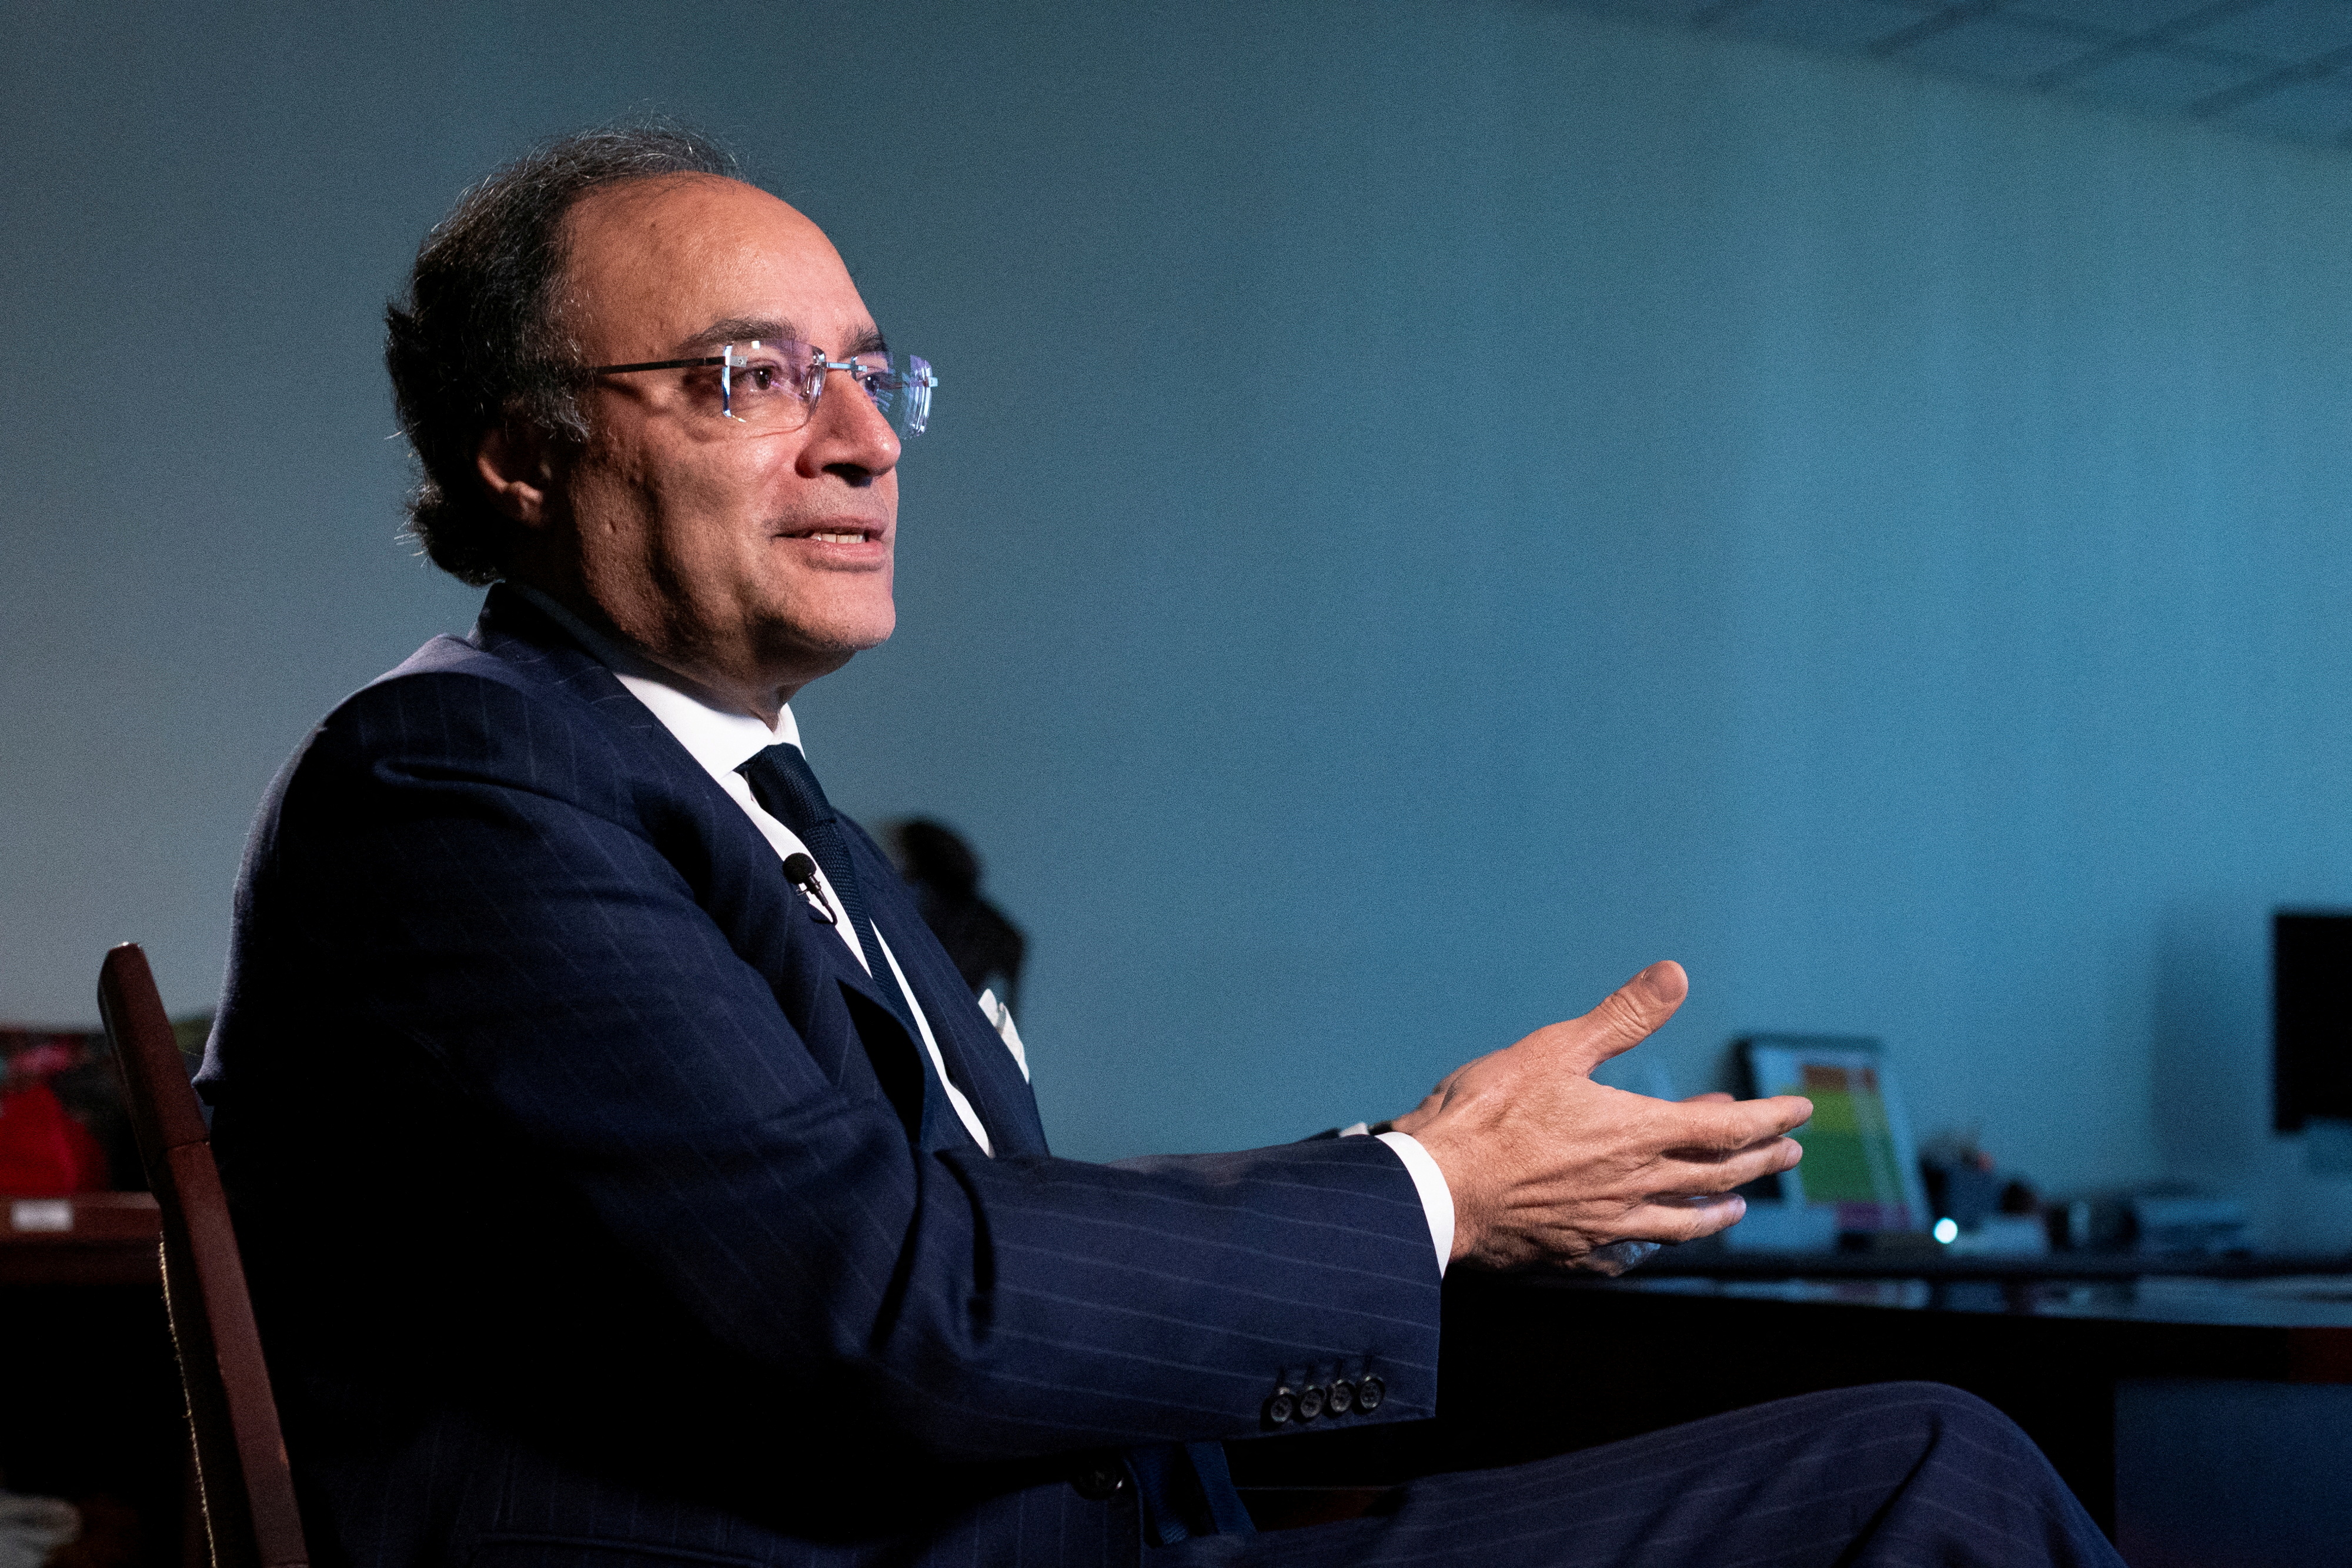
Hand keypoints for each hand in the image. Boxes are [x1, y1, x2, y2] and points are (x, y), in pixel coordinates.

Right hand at [1388, 962, 1810, 1272]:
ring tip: (1735, 1206)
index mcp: (1635, 1132)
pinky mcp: (1575, 1253)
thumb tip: (1676, 976)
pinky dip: (1656, 1242)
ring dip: (1718, 1209)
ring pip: (1683, 1222)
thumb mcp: (1555, 1049)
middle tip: (1788, 1153)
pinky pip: (1632, 1252)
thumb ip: (1621, 1017)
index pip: (1725, 1130)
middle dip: (1758, 1161)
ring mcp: (1606, 1225)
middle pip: (1716, 1176)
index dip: (1768, 1120)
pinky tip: (1652, 1240)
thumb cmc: (1488, 1115)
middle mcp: (1633, 1185)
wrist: (1435, 1191)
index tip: (1799, 1113)